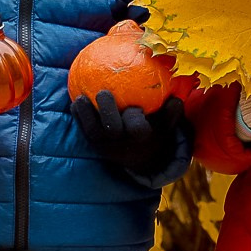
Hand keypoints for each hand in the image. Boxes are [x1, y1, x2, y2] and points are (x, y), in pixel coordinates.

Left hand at [72, 91, 186, 171]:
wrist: (138, 158)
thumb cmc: (154, 132)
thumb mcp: (166, 126)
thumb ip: (172, 112)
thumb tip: (175, 100)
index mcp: (140, 138)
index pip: (137, 128)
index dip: (134, 117)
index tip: (135, 105)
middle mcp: (121, 144)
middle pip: (112, 130)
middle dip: (107, 112)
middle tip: (103, 92)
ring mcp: (105, 146)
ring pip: (92, 132)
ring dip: (85, 114)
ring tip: (80, 97)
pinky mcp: (93, 145)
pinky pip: (83, 130)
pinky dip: (78, 117)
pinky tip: (75, 102)